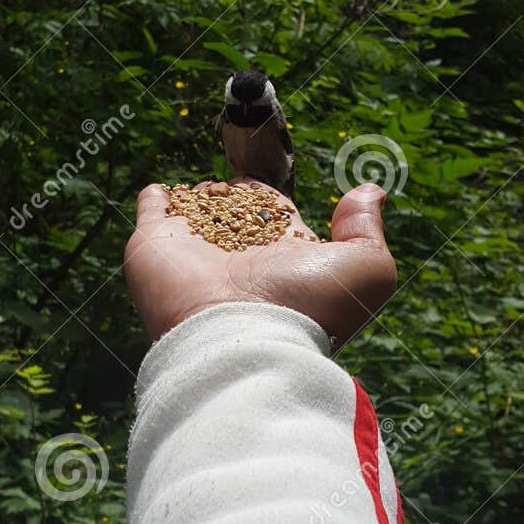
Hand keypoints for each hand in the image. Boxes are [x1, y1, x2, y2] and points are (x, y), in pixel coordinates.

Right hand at [124, 180, 396, 345]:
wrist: (240, 341)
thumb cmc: (307, 309)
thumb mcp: (365, 269)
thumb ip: (367, 228)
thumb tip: (369, 192)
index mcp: (283, 256)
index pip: (275, 217)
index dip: (273, 203)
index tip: (270, 194)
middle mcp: (239, 255)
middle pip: (235, 215)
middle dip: (236, 198)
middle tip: (237, 182)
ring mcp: (196, 249)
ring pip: (198, 212)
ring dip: (201, 196)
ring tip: (205, 187)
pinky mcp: (157, 245)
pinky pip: (154, 212)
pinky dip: (156, 199)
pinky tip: (159, 192)